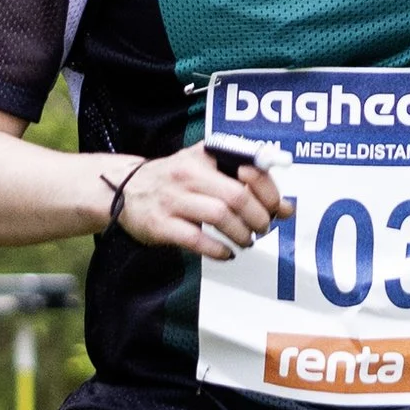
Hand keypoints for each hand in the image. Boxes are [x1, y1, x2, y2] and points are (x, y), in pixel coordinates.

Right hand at [106, 146, 291, 258]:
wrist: (123, 189)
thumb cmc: (174, 179)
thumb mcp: (205, 166)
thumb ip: (245, 181)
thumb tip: (287, 207)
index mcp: (204, 156)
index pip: (249, 169)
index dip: (270, 192)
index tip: (280, 207)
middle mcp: (188, 174)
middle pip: (237, 196)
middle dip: (259, 218)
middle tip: (263, 228)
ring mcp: (173, 200)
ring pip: (220, 217)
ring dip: (241, 234)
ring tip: (246, 241)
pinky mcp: (161, 225)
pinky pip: (197, 239)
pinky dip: (218, 250)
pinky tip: (226, 253)